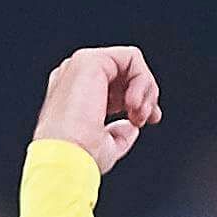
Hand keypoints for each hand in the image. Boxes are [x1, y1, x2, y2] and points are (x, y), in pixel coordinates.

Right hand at [36, 47, 162, 174]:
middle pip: (125, 72)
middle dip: (147, 95)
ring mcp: (80, 67)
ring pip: (131, 63)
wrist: (67, 158)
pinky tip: (134, 103)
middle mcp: (76, 78)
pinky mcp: (89, 60)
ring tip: (140, 114)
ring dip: (146, 90)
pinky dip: (142, 79)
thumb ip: (118, 134)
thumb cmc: (79, 158)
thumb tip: (129, 128)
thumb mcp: (106, 147)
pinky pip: (131, 57)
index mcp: (75, 96)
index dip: (139, 101)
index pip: (114, 87)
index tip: (149, 121)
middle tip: (148, 118)